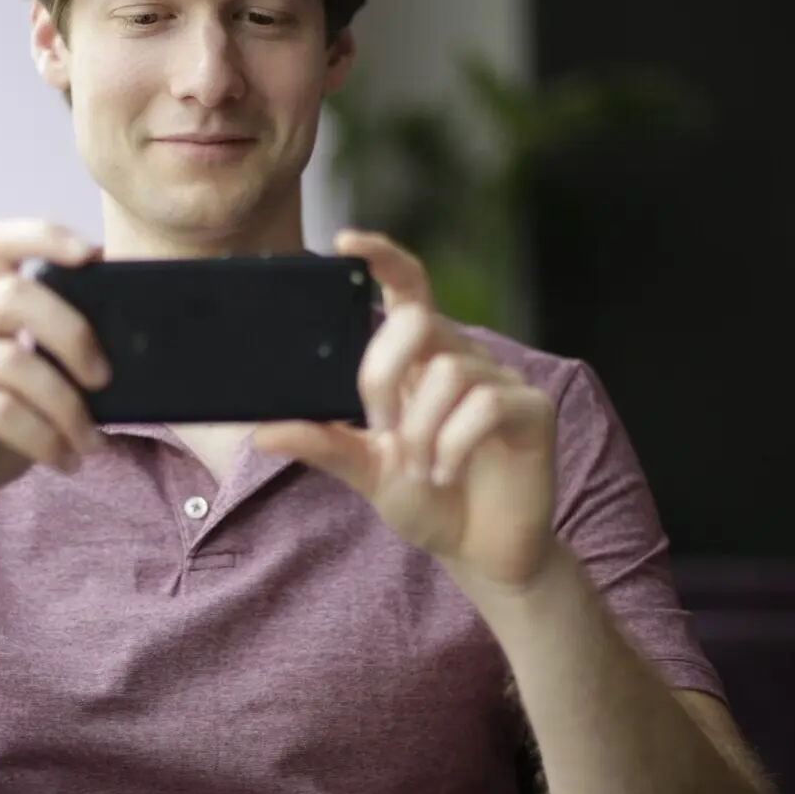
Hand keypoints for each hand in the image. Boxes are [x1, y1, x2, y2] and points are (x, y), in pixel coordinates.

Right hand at [0, 220, 111, 550]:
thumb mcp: (31, 399)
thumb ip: (60, 368)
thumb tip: (130, 358)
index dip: (45, 236)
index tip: (95, 256)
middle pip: (15, 293)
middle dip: (73, 333)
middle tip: (105, 380)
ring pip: (13, 360)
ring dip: (68, 407)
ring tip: (90, 444)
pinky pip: (0, 410)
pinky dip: (45, 439)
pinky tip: (65, 462)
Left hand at [254, 231, 557, 594]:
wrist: (483, 552)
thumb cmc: (430, 502)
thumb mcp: (366, 472)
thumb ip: (323, 444)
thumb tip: (260, 431)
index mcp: (419, 362)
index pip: (407, 287)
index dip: (383, 255)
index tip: (345, 241)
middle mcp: (461, 358)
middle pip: (419, 320)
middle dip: (382, 374)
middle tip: (379, 429)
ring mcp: (501, 381)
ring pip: (448, 372)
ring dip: (421, 430)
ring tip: (421, 470)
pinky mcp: (533, 409)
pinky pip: (487, 403)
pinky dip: (454, 444)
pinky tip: (448, 472)